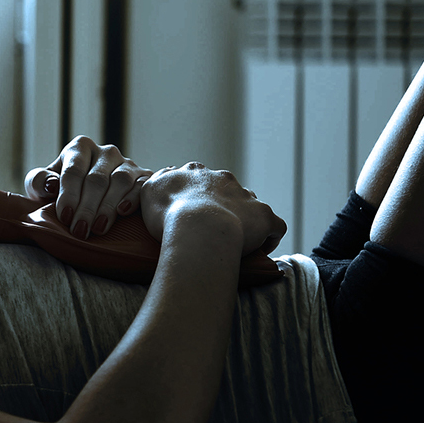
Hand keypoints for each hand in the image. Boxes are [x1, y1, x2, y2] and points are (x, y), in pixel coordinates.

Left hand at [24, 136, 153, 238]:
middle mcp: (106, 151)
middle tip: (80, 230)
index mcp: (80, 147)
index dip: (69, 194)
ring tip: (97, 228)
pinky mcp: (144, 178)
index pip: (74, 170)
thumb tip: (51, 184)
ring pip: (120, 181)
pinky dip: (132, 199)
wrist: (87, 199)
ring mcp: (127, 163)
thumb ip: (38, 181)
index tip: (64, 216)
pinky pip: (141, 186)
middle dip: (87, 207)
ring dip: (108, 206)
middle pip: (96, 179)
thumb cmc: (59, 192)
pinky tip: (122, 212)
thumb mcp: (42, 186)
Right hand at [138, 163, 286, 255]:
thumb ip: (156, 180)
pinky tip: (261, 248)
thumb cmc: (170, 213)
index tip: (189, 211)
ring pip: (248, 204)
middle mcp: (223, 180)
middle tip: (209, 228)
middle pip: (226, 188)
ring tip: (234, 240)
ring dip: (244, 218)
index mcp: (197, 174)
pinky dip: (269, 236)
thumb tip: (164, 175)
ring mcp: (246, 197)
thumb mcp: (149, 190)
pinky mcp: (264, 217)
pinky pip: (274, 226)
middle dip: (221, 204)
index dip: (195, 194)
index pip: (198, 177)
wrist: (199, 228)